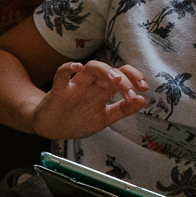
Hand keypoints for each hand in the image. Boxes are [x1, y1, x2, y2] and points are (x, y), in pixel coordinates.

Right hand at [30, 61, 148, 139]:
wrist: (51, 129)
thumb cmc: (77, 120)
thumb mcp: (104, 118)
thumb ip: (122, 110)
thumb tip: (142, 100)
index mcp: (102, 90)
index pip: (122, 75)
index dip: (135, 78)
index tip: (144, 89)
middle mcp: (91, 84)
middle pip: (109, 70)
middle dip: (124, 78)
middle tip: (131, 92)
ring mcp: (75, 86)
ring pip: (90, 68)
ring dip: (105, 70)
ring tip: (116, 80)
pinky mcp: (58, 91)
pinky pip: (61, 74)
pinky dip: (68, 68)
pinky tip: (77, 67)